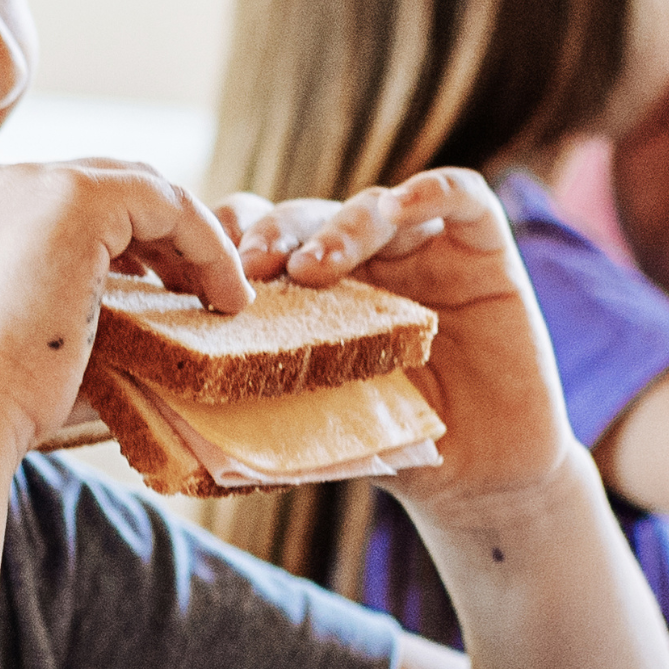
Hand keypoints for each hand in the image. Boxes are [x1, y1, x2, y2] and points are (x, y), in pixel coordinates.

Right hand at [0, 157, 257, 436]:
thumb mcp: (20, 335)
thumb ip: (62, 303)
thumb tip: (144, 327)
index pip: (57, 207)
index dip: (119, 245)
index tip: (156, 295)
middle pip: (97, 187)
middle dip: (155, 238)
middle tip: (194, 293)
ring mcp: (28, 181)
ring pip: (135, 189)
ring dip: (185, 242)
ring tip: (218, 297)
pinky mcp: (75, 196)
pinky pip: (165, 202)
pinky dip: (205, 243)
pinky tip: (226, 294)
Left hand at [228, 167, 577, 524]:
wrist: (480, 477)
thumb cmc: (394, 448)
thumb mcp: (320, 421)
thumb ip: (269, 400)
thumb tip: (184, 408)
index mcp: (315, 291)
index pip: (262, 239)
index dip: (230, 244)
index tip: (200, 277)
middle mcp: (365, 261)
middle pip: (309, 216)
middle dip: (276, 235)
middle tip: (252, 268)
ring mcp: (423, 249)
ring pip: (373, 205)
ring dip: (339, 229)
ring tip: (312, 269)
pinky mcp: (483, 250)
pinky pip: (461, 196)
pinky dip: (431, 190)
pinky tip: (400, 207)